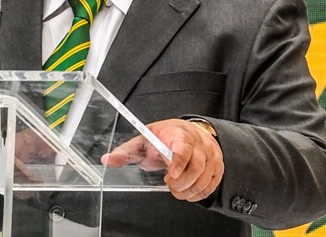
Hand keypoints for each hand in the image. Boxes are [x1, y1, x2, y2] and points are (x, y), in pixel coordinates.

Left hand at [102, 119, 223, 201]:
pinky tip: (189, 193)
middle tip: (171, 186)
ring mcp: (210, 154)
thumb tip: (108, 159)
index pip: (183, 148)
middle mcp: (199, 143)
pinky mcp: (217, 165)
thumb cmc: (166, 136)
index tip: (169, 175)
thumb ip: (127, 151)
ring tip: (178, 191)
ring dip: (190, 190)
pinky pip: (213, 183)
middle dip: (182, 183)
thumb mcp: (145, 140)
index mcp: (179, 134)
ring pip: (206, 177)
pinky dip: (200, 193)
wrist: (188, 130)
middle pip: (197, 167)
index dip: (178, 164)